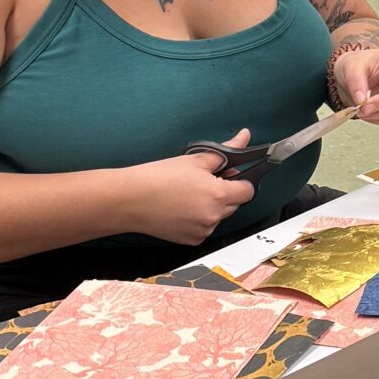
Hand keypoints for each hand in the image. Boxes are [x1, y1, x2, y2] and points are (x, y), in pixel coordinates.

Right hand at [128, 131, 256, 244]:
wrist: (130, 199)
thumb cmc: (157, 178)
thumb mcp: (194, 159)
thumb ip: (225, 151)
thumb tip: (243, 138)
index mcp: (218, 195)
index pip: (248, 190)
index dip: (241, 180)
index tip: (230, 175)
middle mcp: (213, 216)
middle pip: (235, 204)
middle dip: (225, 192)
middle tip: (204, 181)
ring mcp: (203, 231)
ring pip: (219, 216)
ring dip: (212, 206)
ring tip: (188, 194)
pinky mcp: (192, 240)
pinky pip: (205, 228)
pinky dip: (199, 219)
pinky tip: (182, 207)